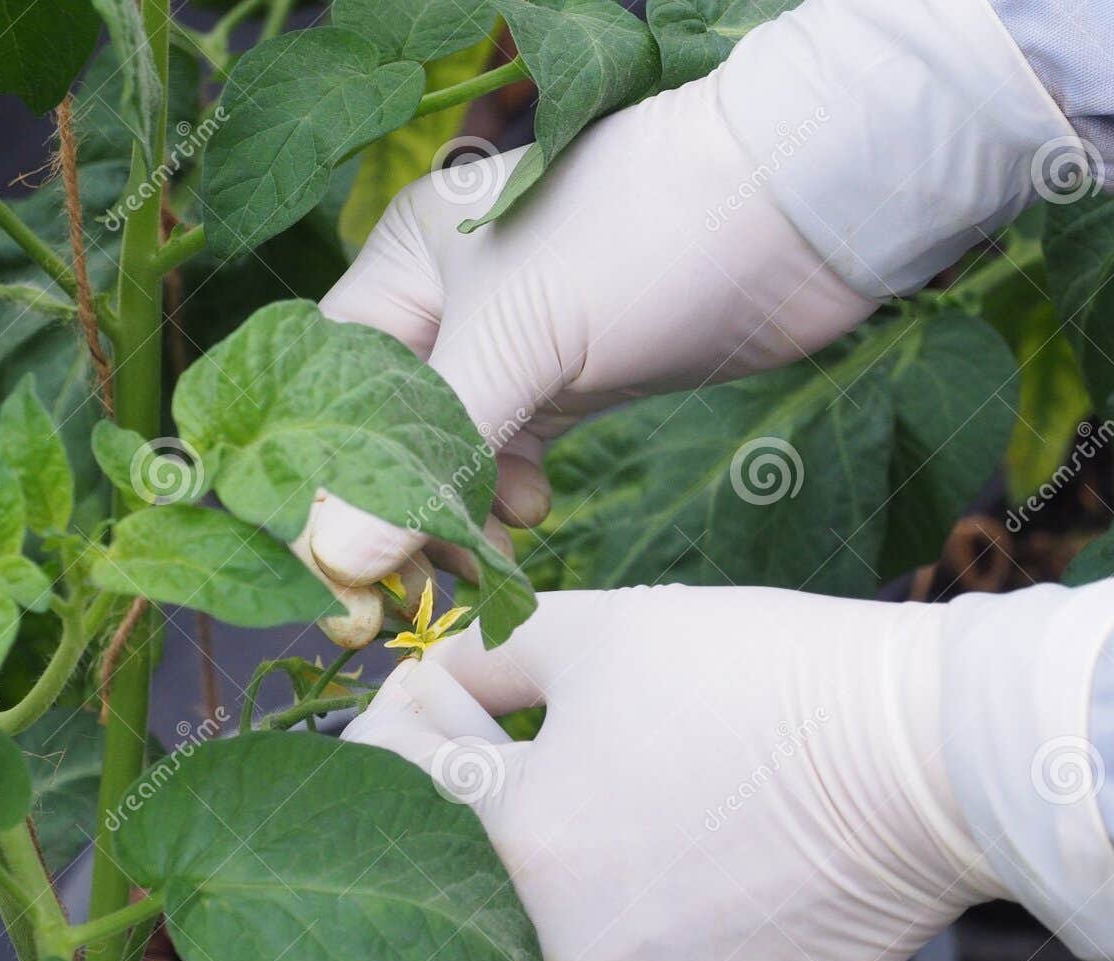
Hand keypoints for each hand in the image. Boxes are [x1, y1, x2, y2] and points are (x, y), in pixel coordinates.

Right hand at [298, 70, 872, 591]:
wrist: (795, 220)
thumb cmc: (645, 240)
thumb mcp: (518, 341)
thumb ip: (429, 455)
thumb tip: (339, 558)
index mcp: (408, 261)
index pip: (327, 382)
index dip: (319, 472)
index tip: (331, 562)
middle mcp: (448, 300)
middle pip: (384, 428)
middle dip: (394, 508)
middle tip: (412, 587)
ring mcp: (511, 343)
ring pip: (450, 453)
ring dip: (458, 513)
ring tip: (488, 554)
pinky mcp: (568, 380)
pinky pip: (508, 456)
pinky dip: (508, 497)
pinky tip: (532, 513)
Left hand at [343, 584, 1001, 960]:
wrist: (924, 761)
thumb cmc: (768, 677)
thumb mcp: (606, 628)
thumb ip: (484, 654)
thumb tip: (430, 683)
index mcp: (516, 833)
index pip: (381, 771)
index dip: (413, 708)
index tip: (462, 693)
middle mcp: (549, 952)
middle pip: (415, 885)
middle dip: (437, 809)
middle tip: (500, 762)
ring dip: (467, 938)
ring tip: (529, 878)